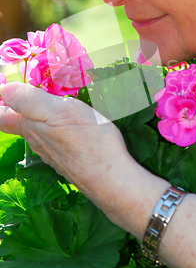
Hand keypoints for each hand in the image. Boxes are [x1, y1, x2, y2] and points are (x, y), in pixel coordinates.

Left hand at [0, 82, 136, 201]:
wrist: (112, 178)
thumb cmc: (88, 141)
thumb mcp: (58, 111)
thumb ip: (29, 100)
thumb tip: (3, 90)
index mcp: (31, 128)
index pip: (3, 117)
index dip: (1, 104)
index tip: (5, 91)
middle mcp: (38, 143)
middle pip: (21, 125)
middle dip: (20, 108)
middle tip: (32, 89)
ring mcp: (55, 155)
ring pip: (40, 133)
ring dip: (41, 118)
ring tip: (53, 102)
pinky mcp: (72, 161)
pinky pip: (58, 141)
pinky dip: (59, 129)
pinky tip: (73, 124)